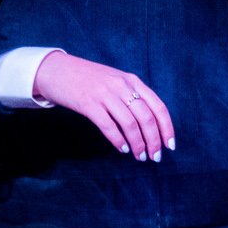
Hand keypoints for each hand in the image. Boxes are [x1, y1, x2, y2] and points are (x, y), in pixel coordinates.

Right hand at [32, 53, 173, 159]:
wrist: (58, 70)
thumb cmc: (88, 79)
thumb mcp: (116, 81)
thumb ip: (132, 95)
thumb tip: (150, 124)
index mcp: (132, 81)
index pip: (158, 107)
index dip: (167, 128)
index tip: (169, 145)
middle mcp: (122, 86)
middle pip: (146, 118)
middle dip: (153, 141)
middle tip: (154, 157)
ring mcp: (105, 94)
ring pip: (130, 124)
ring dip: (137, 144)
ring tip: (139, 157)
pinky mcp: (89, 104)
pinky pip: (109, 126)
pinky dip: (118, 140)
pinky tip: (122, 149)